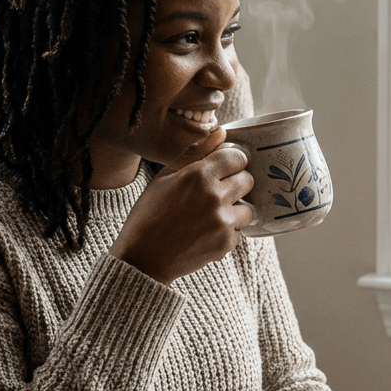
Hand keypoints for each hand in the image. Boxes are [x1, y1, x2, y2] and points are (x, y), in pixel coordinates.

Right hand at [109, 143, 253, 283]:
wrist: (142, 258)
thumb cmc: (150, 214)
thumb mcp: (165, 177)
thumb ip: (196, 152)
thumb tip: (222, 132)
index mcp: (198, 175)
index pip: (238, 157)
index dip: (232, 162)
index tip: (224, 170)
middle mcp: (215, 196)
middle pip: (248, 180)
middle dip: (236, 185)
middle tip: (217, 194)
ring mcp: (222, 221)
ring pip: (249, 209)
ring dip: (235, 211)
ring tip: (212, 216)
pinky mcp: (226, 244)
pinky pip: (239, 232)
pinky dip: (226, 233)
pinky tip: (205, 234)